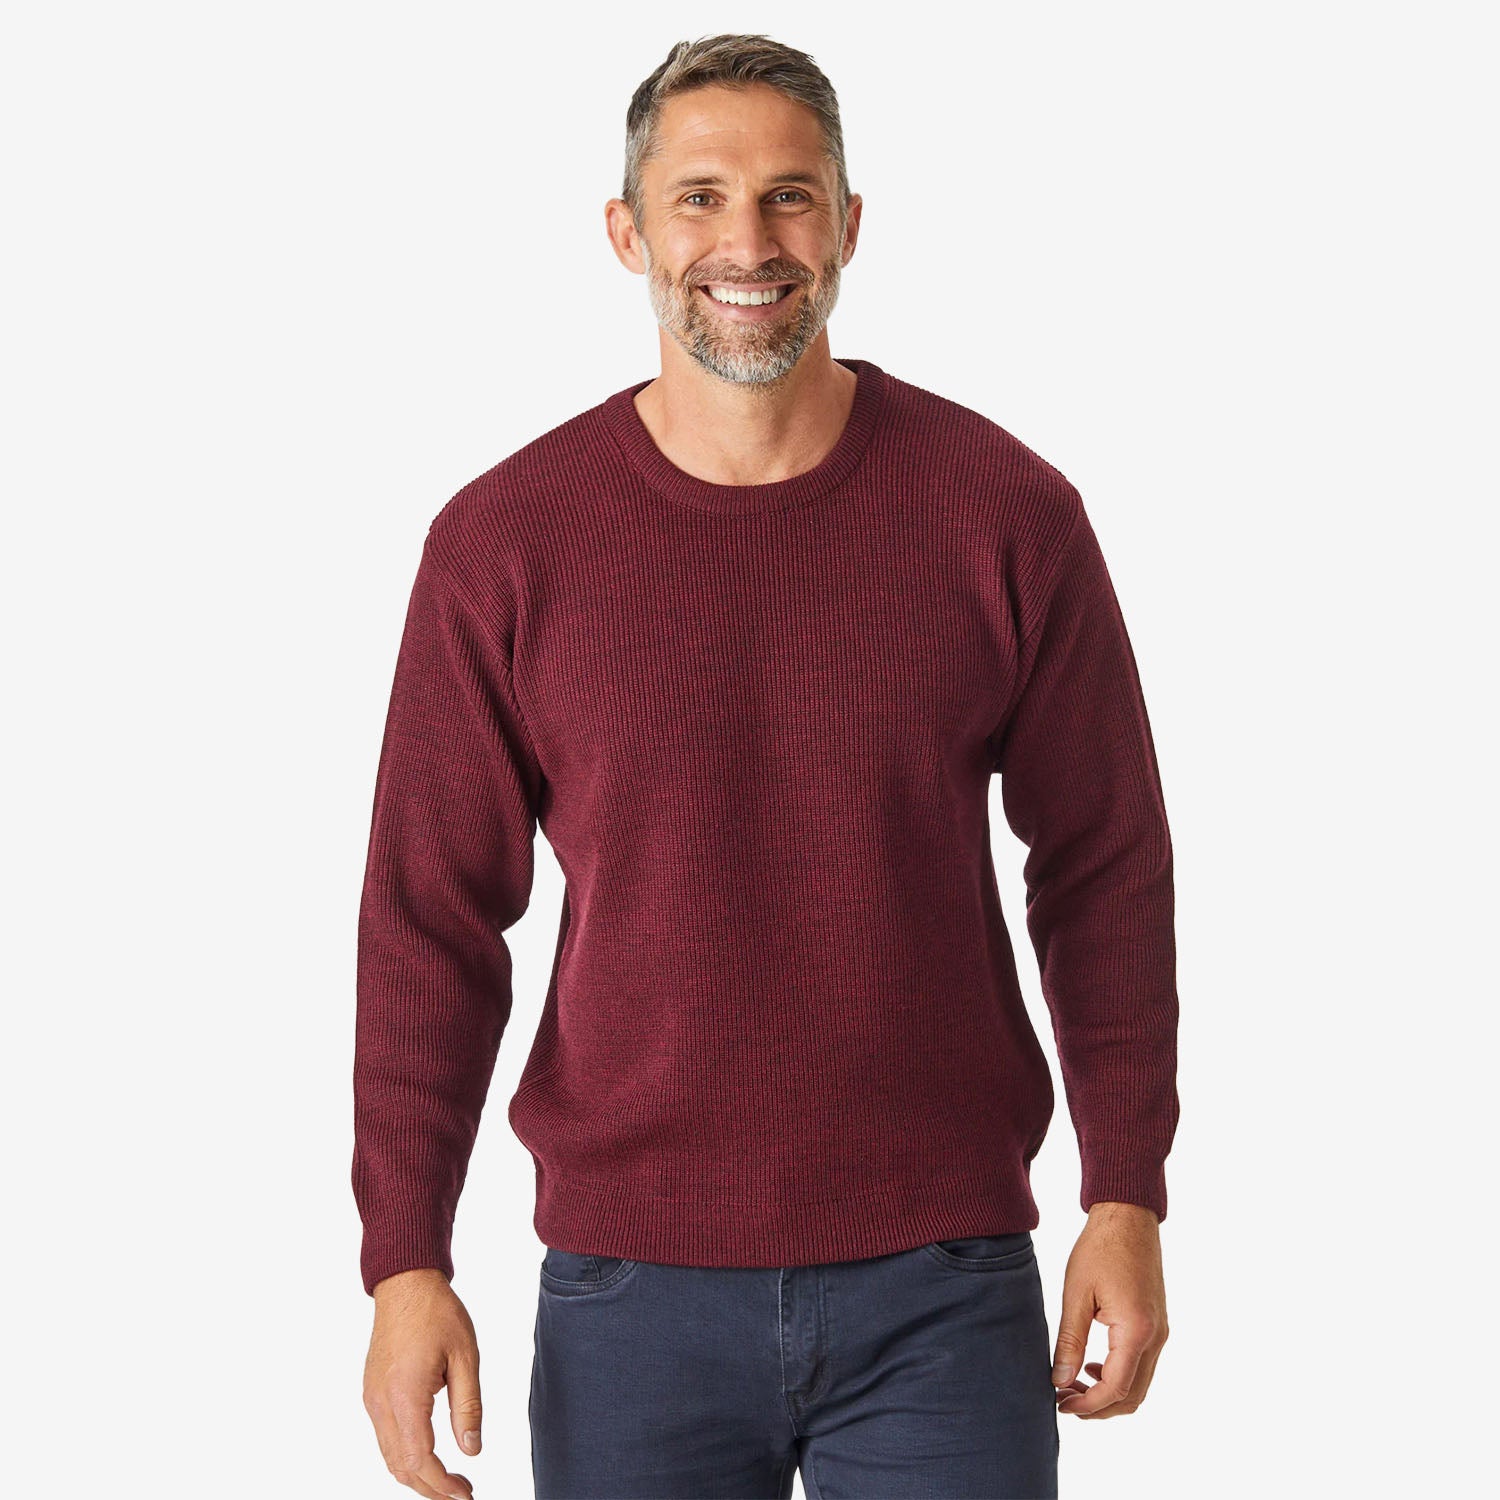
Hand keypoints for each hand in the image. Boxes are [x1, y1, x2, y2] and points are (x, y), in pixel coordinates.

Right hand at [363, 1268, 482, 1497]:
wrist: (405, 1284)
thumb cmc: (438, 1313)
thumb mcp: (465, 1356)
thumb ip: (468, 1406)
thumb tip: (472, 1450)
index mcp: (405, 1396)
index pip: (420, 1460)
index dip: (442, 1485)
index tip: (465, 1494)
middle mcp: (381, 1404)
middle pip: (400, 1467)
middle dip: (430, 1488)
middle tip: (462, 1494)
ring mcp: (372, 1400)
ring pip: (389, 1457)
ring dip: (417, 1475)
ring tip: (450, 1480)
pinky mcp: (372, 1393)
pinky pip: (385, 1438)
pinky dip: (406, 1456)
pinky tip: (429, 1455)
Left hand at [1051, 1201, 1168, 1419]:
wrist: (1128, 1218)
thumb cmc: (1099, 1249)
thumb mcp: (1076, 1294)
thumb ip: (1069, 1341)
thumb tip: (1059, 1380)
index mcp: (1137, 1330)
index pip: (1115, 1388)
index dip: (1087, 1404)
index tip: (1060, 1404)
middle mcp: (1156, 1337)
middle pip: (1132, 1396)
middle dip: (1098, 1407)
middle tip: (1064, 1400)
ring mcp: (1161, 1332)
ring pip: (1140, 1384)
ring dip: (1109, 1393)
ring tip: (1073, 1384)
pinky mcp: (1157, 1325)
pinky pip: (1142, 1365)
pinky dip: (1119, 1375)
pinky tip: (1092, 1364)